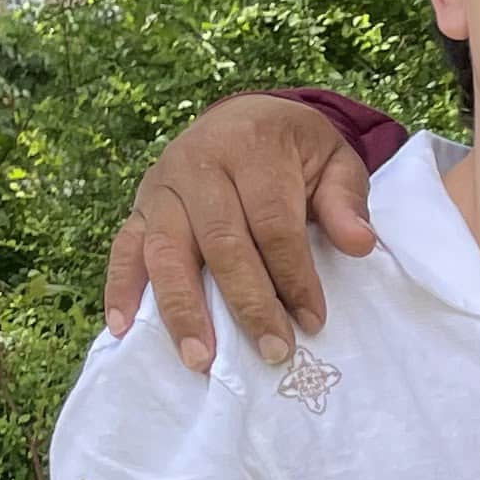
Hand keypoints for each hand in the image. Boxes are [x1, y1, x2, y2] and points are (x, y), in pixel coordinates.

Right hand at [101, 95, 375, 375]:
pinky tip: (123, 329)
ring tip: (200, 360)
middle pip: (221, 243)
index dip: (294, 275)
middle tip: (272, 353)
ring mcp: (161, 187)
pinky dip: (120, 288)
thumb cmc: (294, 152)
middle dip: (248, 304)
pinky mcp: (138, 208)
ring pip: (167, 252)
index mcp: (250, 147)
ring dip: (182, 309)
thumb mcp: (334, 160)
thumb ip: (346, 200)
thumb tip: (359, 244)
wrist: (246, 119)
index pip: (273, 223)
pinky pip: (123, 249)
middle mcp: (197, 164)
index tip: (313, 321)